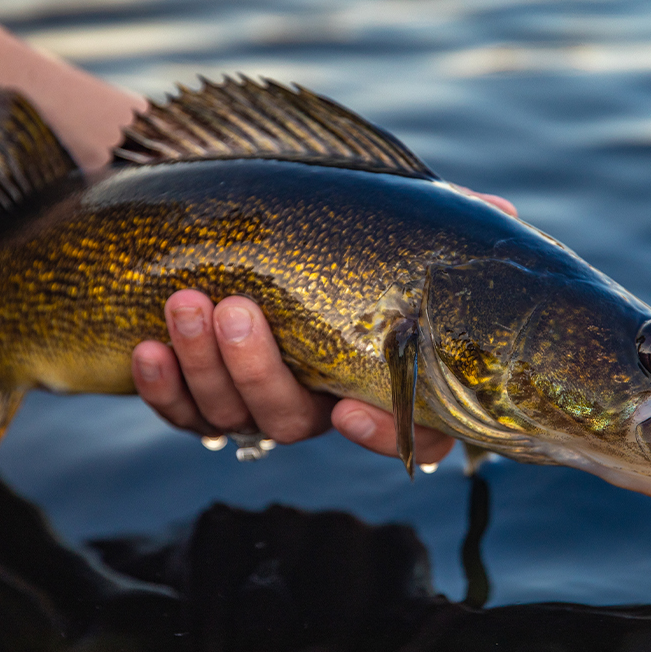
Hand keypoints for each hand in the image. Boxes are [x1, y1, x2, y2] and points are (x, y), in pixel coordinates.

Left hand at [132, 191, 516, 466]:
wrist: (226, 221)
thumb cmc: (322, 224)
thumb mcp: (381, 218)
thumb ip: (437, 223)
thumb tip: (503, 218)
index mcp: (370, 373)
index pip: (402, 432)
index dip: (380, 433)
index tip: (347, 405)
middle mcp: (314, 398)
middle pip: (290, 419)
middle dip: (258, 369)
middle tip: (237, 309)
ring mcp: (251, 401)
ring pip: (230, 416)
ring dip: (205, 365)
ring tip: (186, 303)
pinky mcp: (197, 396)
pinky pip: (179, 413)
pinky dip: (161, 387)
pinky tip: (147, 347)